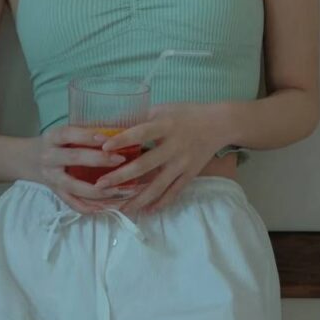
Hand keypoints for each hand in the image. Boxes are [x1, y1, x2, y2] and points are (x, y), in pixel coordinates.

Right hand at [37, 125, 142, 213]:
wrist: (26, 159)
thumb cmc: (53, 144)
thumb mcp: (61, 134)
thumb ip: (82, 135)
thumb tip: (115, 136)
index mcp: (52, 138)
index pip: (69, 134)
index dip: (88, 136)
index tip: (108, 138)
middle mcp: (50, 158)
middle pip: (74, 158)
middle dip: (99, 159)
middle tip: (120, 159)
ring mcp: (52, 178)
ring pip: (75, 187)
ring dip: (98, 190)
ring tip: (118, 188)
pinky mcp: (56, 193)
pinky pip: (73, 203)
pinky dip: (89, 207)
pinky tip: (106, 206)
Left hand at [92, 102, 219, 215]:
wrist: (219, 124)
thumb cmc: (186, 114)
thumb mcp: (163, 109)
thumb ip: (140, 118)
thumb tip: (111, 128)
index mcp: (165, 126)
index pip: (141, 133)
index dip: (122, 140)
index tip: (103, 149)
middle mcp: (174, 146)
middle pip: (145, 165)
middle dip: (121, 177)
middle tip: (100, 186)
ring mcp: (183, 163)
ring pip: (158, 185)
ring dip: (138, 199)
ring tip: (121, 208)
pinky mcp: (190, 174)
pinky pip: (174, 192)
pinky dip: (161, 203)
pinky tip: (147, 211)